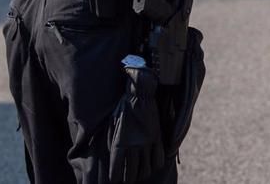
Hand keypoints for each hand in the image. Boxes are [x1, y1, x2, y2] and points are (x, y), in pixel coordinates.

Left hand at [108, 67, 161, 182]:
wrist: (140, 94)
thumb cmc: (123, 107)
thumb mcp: (112, 124)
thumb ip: (111, 141)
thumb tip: (110, 156)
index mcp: (120, 143)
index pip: (116, 169)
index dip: (115, 178)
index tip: (114, 180)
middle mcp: (134, 146)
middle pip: (131, 173)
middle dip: (128, 179)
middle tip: (126, 180)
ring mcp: (148, 142)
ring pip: (146, 169)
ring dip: (141, 174)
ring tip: (138, 175)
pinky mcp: (158, 138)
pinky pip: (159, 159)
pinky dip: (155, 166)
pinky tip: (151, 166)